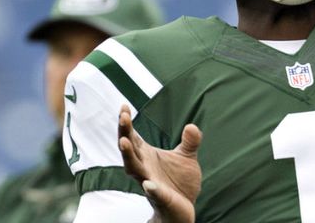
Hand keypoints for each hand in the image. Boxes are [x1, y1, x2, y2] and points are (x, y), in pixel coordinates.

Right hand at [118, 105, 202, 222]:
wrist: (183, 209)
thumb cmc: (179, 182)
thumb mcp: (186, 157)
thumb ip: (190, 141)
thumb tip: (191, 126)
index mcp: (147, 155)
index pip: (132, 136)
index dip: (127, 123)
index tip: (124, 106)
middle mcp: (144, 168)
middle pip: (129, 148)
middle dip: (124, 133)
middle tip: (123, 117)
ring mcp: (149, 182)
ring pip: (134, 169)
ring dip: (128, 155)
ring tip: (124, 142)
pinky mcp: (160, 198)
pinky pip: (154, 193)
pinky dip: (150, 188)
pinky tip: (148, 183)